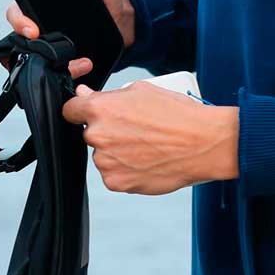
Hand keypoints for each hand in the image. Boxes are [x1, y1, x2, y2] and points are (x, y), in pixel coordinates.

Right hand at [3, 0, 137, 79]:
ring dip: (47, 65)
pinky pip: (51, 74)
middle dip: (26, 47)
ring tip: (78, 64)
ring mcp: (48, 47)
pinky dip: (63, 75)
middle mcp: (40, 27)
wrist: (125, 24)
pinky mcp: (60, 64)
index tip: (33, 29)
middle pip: (18, 40)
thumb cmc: (108, 0)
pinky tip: (83, 70)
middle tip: (45, 49)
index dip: (18, 20)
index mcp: (40, 5)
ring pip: (32, 61)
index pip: (17, 10)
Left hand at [61, 83, 238, 194]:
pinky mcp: (117, 183)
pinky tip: (148, 160)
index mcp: (101, 110)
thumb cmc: (179, 115)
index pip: (70, 110)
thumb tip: (85, 95)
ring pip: (104, 156)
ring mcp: (106, 162)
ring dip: (118, 152)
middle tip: (136, 130)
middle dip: (108, 132)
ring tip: (147, 146)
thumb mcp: (143, 92)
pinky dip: (127, 169)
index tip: (88, 114)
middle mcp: (98, 136)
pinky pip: (114, 174)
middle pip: (91, 134)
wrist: (203, 143)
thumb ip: (108, 96)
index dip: (80, 110)